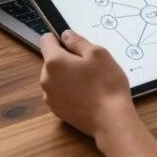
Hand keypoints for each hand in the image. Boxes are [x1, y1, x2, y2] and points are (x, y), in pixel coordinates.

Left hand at [39, 30, 134, 146]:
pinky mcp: (56, 111)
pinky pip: (59, 93)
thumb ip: (78, 42)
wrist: (110, 120)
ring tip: (89, 82)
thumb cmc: (106, 84)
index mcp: (54, 62)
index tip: (74, 45)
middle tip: (88, 66)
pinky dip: (68, 91)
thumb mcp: (98, 54)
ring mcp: (49, 97)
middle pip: (51, 60)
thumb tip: (65, 35)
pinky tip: (86, 95)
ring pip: (55, 78)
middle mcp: (45, 79)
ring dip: (66, 76)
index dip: (59, 38)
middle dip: (65, 59)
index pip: (46, 40)